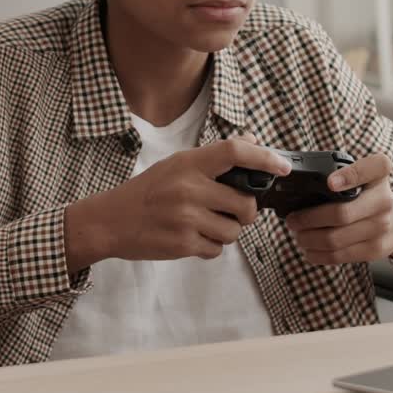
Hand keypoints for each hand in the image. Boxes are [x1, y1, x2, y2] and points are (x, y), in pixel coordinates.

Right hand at [66, 134, 290, 273]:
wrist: (111, 220)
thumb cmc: (148, 191)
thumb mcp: (178, 164)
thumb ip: (214, 156)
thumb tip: (253, 142)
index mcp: (189, 164)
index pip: (235, 152)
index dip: (264, 157)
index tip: (282, 167)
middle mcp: (189, 189)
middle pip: (245, 204)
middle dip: (247, 213)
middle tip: (235, 212)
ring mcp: (186, 218)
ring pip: (234, 231)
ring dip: (228, 232)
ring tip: (208, 225)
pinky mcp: (182, 244)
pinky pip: (216, 250)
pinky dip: (211, 247)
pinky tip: (194, 237)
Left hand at [284, 153, 392, 266]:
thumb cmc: (368, 194)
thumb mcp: (363, 175)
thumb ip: (340, 172)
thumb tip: (298, 187)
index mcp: (380, 173)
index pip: (373, 168)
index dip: (350, 175)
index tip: (329, 183)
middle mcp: (385, 200)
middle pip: (341, 213)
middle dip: (308, 219)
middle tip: (292, 220)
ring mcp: (382, 227)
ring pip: (336, 238)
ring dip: (309, 239)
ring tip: (298, 235)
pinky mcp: (376, 250)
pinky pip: (340, 255)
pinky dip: (318, 254)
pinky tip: (309, 249)